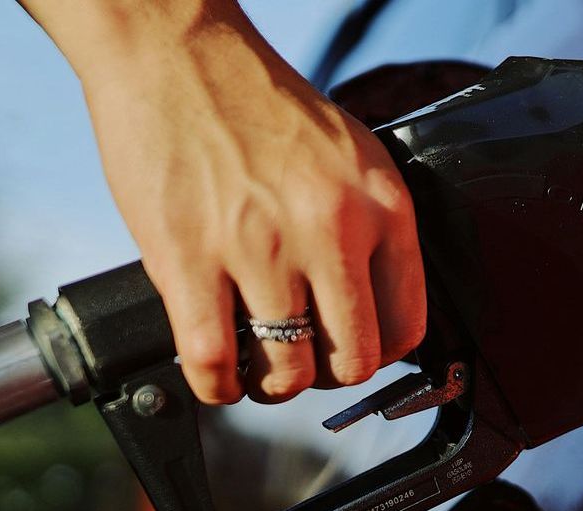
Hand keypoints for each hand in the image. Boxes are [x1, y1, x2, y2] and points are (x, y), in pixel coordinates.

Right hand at [23, 0, 424, 403]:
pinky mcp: (189, 259)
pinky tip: (214, 373)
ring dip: (269, 384)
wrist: (174, 51)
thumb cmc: (255, 102)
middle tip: (302, 361)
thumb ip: (366, 224)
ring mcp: (259, 248)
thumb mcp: (347, 154)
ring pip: (287, 372)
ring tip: (254, 364)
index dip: (377, 353)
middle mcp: (330, 229)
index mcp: (379, 203)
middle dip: (326, 376)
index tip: (350, 350)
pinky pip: (214, 363)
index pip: (407, 324)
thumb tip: (369, 301)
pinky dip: (215, 386)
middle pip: (353, 361)